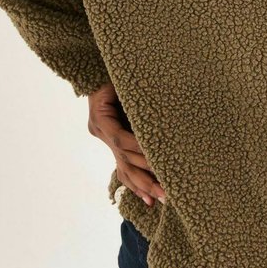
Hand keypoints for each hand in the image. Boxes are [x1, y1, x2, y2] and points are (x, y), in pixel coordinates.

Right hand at [87, 82, 166, 206]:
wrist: (101, 68)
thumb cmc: (118, 71)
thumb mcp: (124, 81)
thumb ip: (138, 96)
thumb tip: (164, 105)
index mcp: (100, 116)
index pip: (120, 138)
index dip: (139, 148)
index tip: (160, 158)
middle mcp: (99, 130)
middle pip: (124, 158)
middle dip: (146, 175)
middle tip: (167, 191)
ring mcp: (103, 138)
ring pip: (123, 167)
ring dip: (144, 185)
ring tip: (161, 199)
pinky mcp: (111, 144)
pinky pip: (122, 167)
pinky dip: (135, 183)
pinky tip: (147, 198)